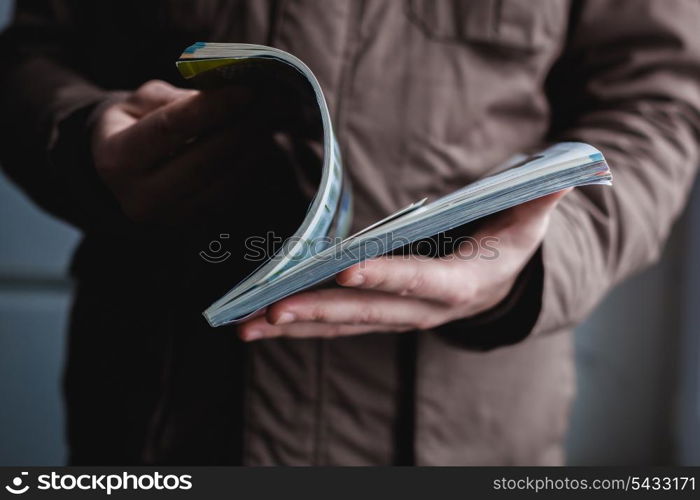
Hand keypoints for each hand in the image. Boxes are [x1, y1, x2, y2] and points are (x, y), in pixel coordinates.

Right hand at [92, 79, 256, 223]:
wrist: (123, 177)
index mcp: (116, 158)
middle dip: (240, 131)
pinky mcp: (192, 230)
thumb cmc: (134, 128)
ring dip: (252, 153)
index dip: (212, 108)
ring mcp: (167, 220)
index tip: (245, 91)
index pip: (171, 128)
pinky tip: (262, 149)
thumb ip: (176, 98)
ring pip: (221, 185)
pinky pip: (228, 200)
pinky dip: (249, 173)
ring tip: (270, 125)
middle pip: (202, 161)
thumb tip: (224, 93)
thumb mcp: (140, 103)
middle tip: (268, 106)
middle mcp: (139, 197)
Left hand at [238, 189, 569, 340]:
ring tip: (250, 325)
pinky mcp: (378, 315)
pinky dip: (300, 323)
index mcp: (460, 283)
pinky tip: (264, 321)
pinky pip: (336, 323)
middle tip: (274, 308)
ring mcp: (397, 317)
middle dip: (320, 310)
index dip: (388, 276)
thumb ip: (541, 196)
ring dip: (297, 324)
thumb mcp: (529, 218)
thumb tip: (568, 169)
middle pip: (368, 312)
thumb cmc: (508, 243)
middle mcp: (423, 310)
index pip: (421, 282)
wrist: (497, 284)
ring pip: (343, 324)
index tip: (348, 269)